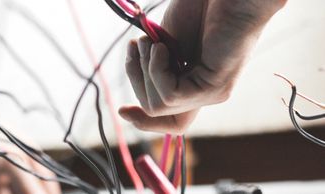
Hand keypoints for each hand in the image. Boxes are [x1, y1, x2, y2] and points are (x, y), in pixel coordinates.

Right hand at [119, 0, 286, 133]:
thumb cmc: (198, 11)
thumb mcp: (165, 44)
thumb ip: (154, 67)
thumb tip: (133, 84)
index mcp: (193, 84)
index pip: (171, 121)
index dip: (144, 121)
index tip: (122, 111)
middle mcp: (204, 94)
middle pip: (156, 111)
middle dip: (136, 78)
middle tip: (137, 44)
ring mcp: (211, 93)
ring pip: (160, 106)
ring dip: (146, 70)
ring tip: (154, 42)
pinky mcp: (215, 88)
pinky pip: (171, 96)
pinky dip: (158, 70)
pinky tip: (164, 47)